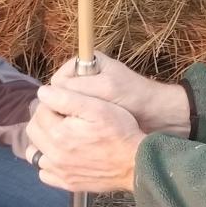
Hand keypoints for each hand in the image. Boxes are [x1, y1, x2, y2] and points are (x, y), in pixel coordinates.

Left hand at [26, 85, 145, 192]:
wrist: (136, 164)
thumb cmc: (120, 132)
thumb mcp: (97, 107)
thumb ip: (67, 98)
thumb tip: (43, 93)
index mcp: (58, 133)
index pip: (40, 110)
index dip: (52, 102)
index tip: (66, 103)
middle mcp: (54, 155)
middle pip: (34, 131)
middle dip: (44, 120)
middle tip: (63, 116)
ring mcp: (59, 172)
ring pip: (34, 153)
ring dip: (42, 142)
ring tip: (60, 135)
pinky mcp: (67, 183)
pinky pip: (45, 174)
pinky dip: (48, 163)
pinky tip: (62, 156)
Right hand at [51, 52, 190, 136]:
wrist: (159, 117)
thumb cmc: (135, 98)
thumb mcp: (107, 88)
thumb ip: (78, 88)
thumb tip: (47, 93)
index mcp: (85, 65)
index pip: (56, 82)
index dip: (58, 97)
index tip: (69, 111)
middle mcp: (82, 81)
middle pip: (57, 99)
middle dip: (63, 112)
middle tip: (72, 126)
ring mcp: (85, 100)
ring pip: (63, 113)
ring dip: (68, 124)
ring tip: (77, 135)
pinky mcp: (89, 117)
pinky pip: (72, 124)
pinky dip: (74, 132)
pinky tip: (80, 141)